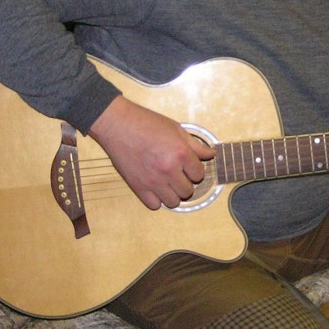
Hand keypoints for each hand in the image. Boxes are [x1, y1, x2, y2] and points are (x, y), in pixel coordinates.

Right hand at [89, 96, 215, 209]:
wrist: (118, 125)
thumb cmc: (146, 123)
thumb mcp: (176, 129)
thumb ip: (196, 145)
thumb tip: (211, 154)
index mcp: (181, 153)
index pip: (199, 174)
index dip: (195, 170)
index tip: (188, 166)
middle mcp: (169, 169)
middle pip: (188, 191)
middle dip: (186, 183)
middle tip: (178, 174)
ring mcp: (153, 181)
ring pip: (174, 202)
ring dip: (173, 193)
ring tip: (167, 182)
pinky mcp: (138, 187)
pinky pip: (154, 205)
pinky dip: (157, 199)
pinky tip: (155, 187)